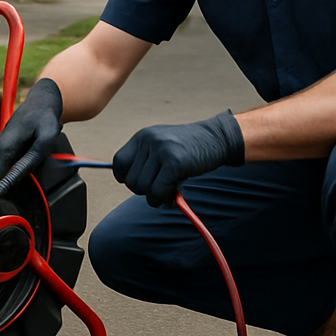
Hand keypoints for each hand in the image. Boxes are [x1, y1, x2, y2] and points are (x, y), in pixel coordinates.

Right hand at [0, 78, 63, 180]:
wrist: (43, 100)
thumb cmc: (44, 116)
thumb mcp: (46, 138)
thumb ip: (34, 158)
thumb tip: (22, 175)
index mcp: (5, 146)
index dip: (10, 184)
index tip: (25, 185)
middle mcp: (0, 146)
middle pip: (4, 174)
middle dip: (20, 176)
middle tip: (37, 166)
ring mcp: (4, 146)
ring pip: (10, 168)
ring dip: (24, 168)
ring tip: (37, 154)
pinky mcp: (9, 146)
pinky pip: (15, 161)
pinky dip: (26, 161)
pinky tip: (35, 151)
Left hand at [112, 110, 244, 206]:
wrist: (217, 138)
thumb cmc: (189, 147)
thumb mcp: (162, 145)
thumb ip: (145, 161)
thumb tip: (129, 183)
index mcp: (142, 136)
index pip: (118, 163)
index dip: (127, 177)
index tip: (144, 181)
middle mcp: (148, 141)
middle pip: (130, 181)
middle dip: (145, 190)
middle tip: (163, 186)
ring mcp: (161, 150)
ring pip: (142, 189)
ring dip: (156, 196)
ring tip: (171, 188)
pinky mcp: (174, 163)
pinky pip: (157, 192)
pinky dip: (163, 199)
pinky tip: (175, 192)